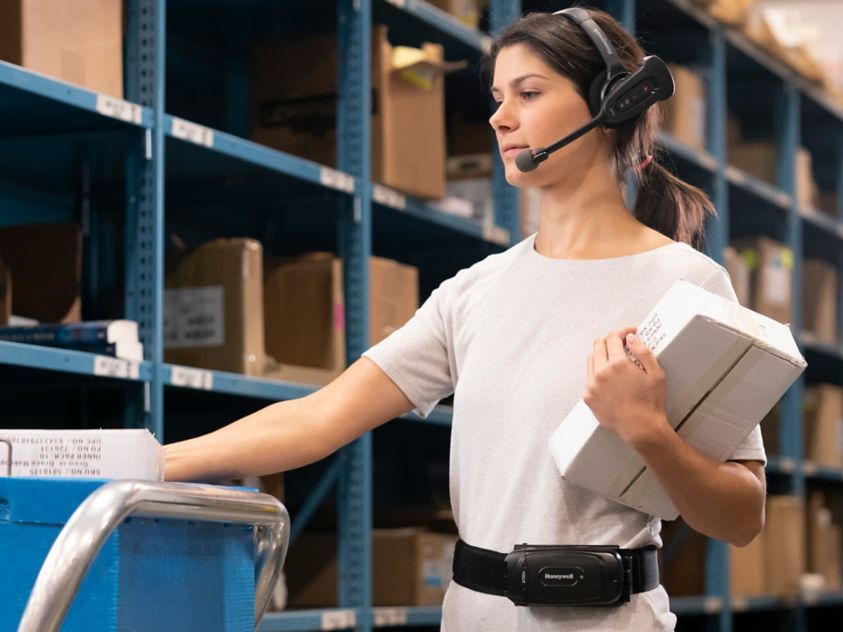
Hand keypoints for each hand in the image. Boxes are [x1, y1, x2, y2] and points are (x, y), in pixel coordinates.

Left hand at [583, 327, 669, 446]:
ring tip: (614, 360)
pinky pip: (589, 378)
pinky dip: (597, 373)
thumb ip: (643, 352)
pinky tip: (609, 378)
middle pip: (598, 345)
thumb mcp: (656, 374)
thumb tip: (630, 338)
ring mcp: (592, 385)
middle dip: (610, 340)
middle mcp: (601, 373)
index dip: (622, 332)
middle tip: (620, 343)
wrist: (641, 428)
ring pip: (591, 360)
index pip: (613, 337)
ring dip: (601, 355)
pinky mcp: (588, 397)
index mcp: (617, 364)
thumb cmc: (651, 404)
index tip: (628, 333)